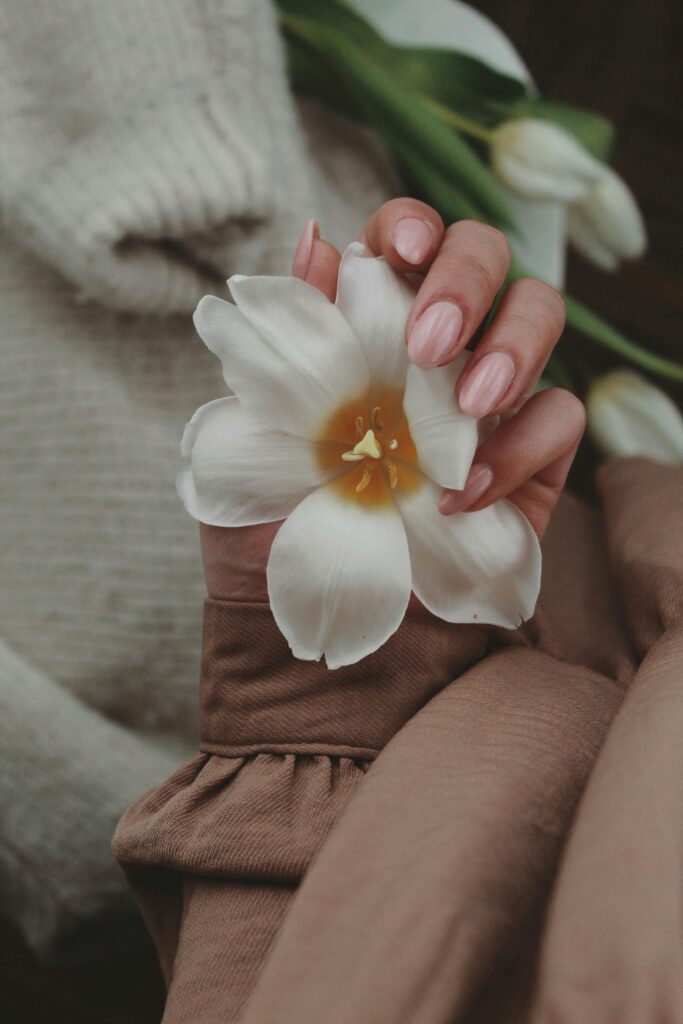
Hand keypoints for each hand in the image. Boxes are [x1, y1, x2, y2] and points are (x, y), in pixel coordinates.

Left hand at [201, 200, 584, 601]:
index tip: (399, 249)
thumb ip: (292, 340)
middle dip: (467, 278)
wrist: (319, 625)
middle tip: (430, 343)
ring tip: (469, 405)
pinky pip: (561, 416)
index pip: (403, 242)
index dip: (411, 225)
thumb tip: (318, 236)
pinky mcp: (533, 458)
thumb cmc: (277, 528)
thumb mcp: (258, 435)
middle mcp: (435, 347)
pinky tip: (465, 495)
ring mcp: (488, 398)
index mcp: (367, 326)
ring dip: (516, 343)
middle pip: (486, 256)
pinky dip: (522, 447)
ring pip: (542, 313)